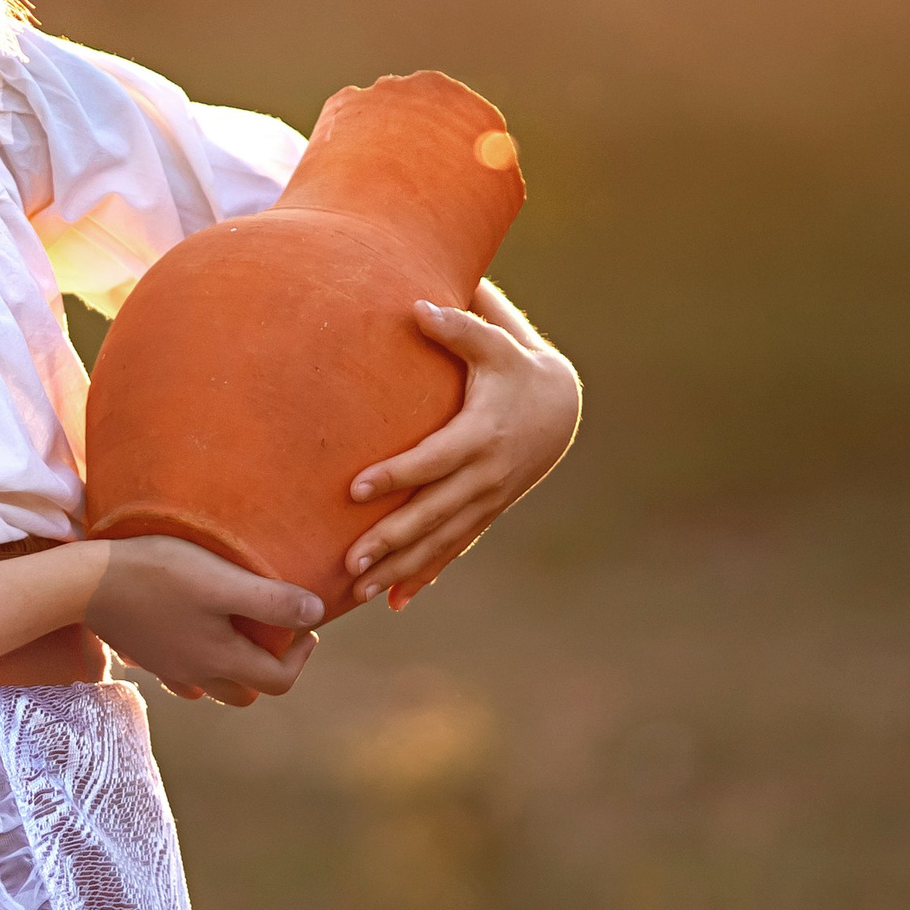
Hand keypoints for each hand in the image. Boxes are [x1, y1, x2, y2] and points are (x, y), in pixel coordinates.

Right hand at [85, 535, 323, 708]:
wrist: (86, 583)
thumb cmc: (158, 575)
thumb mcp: (222, 582)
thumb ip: (272, 602)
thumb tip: (314, 615)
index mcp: (221, 660)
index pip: (278, 681)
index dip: (301, 658)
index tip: (306, 627)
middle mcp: (196, 674)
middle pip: (246, 692)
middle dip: (269, 667)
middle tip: (275, 630)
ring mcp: (166, 669)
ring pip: (212, 686)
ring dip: (233, 668)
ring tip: (236, 631)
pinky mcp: (144, 655)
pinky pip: (179, 673)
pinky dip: (196, 662)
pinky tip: (191, 634)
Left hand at [342, 287, 581, 609]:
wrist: (559, 409)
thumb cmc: (515, 367)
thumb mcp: (496, 343)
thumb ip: (459, 327)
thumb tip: (417, 306)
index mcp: (481, 435)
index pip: (433, 460)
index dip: (396, 475)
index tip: (355, 490)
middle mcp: (484, 477)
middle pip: (433, 514)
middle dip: (392, 539)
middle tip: (350, 561)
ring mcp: (485, 501)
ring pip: (439, 542)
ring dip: (400, 568)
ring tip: (357, 589)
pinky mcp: (483, 514)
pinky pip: (452, 551)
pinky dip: (424, 576)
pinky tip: (394, 603)